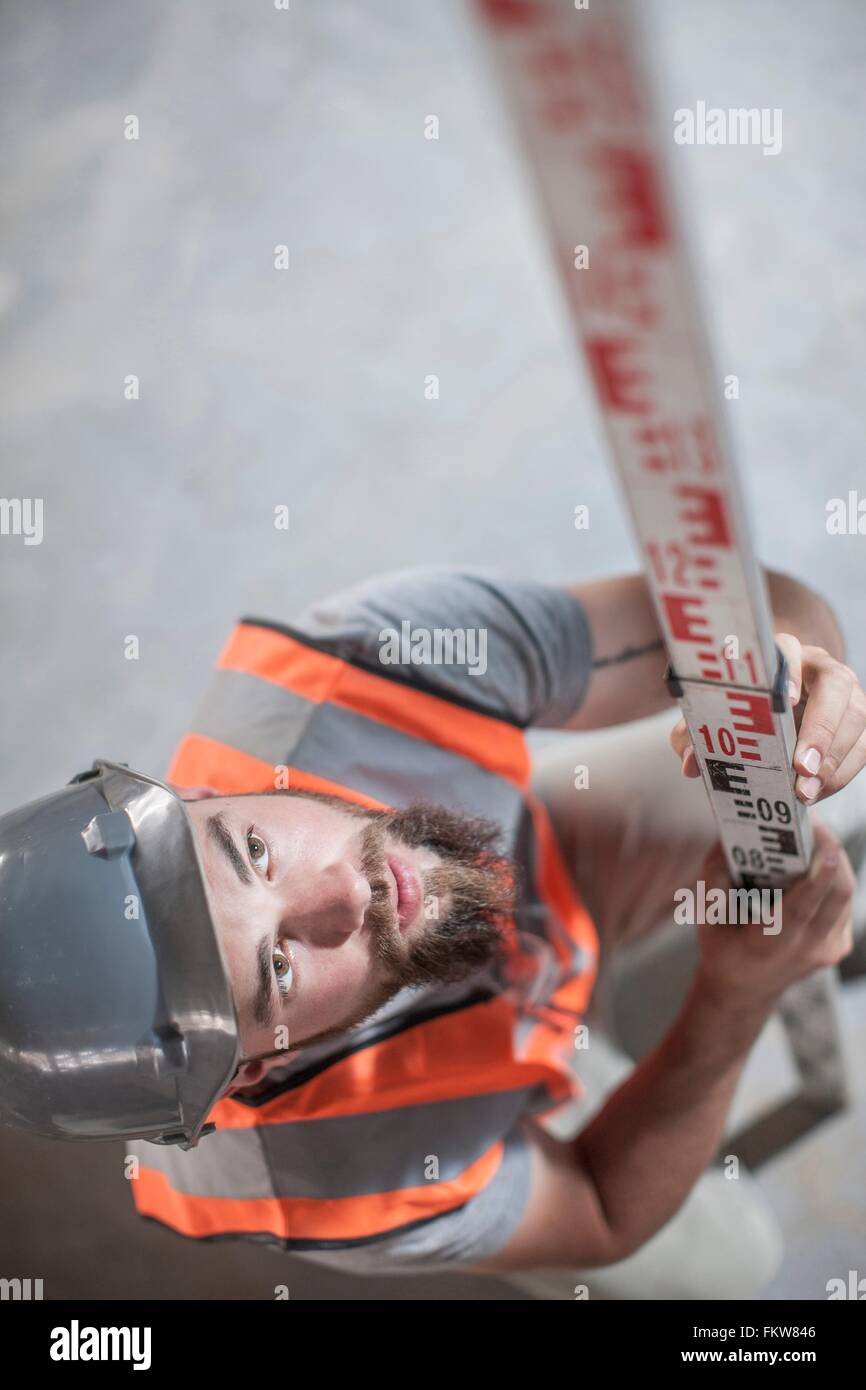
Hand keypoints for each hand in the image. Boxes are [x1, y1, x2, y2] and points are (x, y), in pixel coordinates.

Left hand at [670, 633, 865, 805]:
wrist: (775, 719)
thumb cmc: (740, 712)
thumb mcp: (711, 718)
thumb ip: (694, 734)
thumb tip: (691, 763)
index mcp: (782, 657)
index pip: (789, 648)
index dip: (790, 670)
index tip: (787, 698)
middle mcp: (820, 669)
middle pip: (836, 683)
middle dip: (822, 727)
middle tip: (802, 766)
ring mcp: (847, 695)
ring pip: (856, 716)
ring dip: (833, 759)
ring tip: (805, 792)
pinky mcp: (859, 724)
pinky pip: (864, 747)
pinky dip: (842, 774)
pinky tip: (817, 792)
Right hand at [694, 820, 855, 1012]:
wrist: (744, 990)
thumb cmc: (723, 948)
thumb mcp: (708, 918)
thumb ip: (715, 879)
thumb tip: (727, 839)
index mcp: (769, 946)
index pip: (801, 910)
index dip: (817, 878)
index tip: (826, 849)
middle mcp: (806, 950)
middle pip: (836, 897)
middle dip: (832, 854)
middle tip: (813, 824)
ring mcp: (828, 950)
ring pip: (845, 896)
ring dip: (833, 861)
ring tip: (813, 834)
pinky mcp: (839, 945)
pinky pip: (843, 903)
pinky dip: (832, 877)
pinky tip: (815, 861)